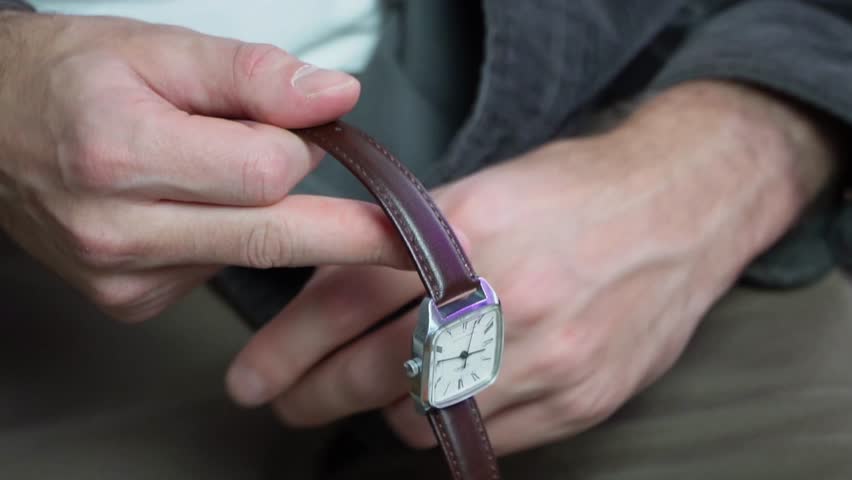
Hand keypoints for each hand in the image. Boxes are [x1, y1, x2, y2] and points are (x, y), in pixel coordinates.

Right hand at [0, 12, 407, 321]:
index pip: (265, 172)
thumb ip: (252, 75)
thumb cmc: (65, 79)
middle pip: (271, 237)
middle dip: (349, 234)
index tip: (317, 130)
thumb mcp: (156, 49)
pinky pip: (212, 270)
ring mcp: (122, 277)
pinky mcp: (129, 302)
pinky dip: (221, 237)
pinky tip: (184, 207)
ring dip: (260, 213)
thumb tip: (336, 97)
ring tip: (210, 168)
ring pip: (245, 253)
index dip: (300, 146)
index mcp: (122, 152)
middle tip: (412, 243)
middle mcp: (117, 229)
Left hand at [225, 81, 836, 453]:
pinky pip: (486, 439)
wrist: (682, 210)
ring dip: (389, 409)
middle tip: (289, 400)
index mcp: (469, 232)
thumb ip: (410, 245)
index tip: (255, 376)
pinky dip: (453, 424)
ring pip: (424, 420)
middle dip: (314, 395)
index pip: (347, 301)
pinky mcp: (581, 399)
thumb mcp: (483, 191)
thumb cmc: (574, 193)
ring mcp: (548, 357)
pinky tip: (450, 399)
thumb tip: (332, 302)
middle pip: (375, 373)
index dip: (288, 346)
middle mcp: (506, 299)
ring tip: (384, 389)